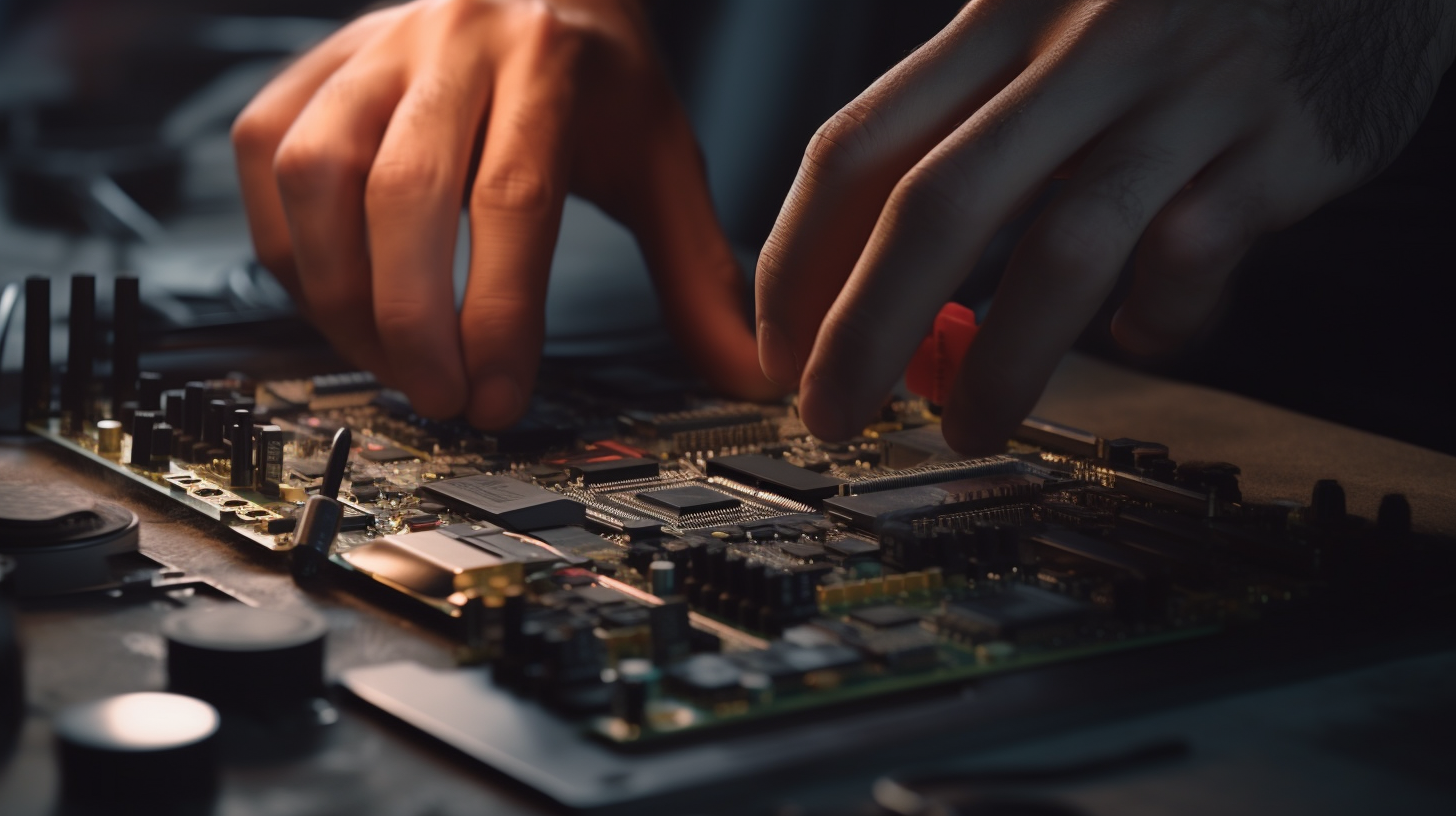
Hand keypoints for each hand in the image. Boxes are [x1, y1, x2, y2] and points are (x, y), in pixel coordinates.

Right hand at [234, 0, 777, 427]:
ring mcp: (370, 49)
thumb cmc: (597, 78)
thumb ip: (699, 270)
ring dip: (341, 293)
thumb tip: (749, 371)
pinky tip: (335, 296)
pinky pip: (267, 155)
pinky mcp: (313, 66)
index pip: (513, 199)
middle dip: (411, 320)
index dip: (497, 315)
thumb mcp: (664, 161)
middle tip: (439, 399)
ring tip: (389, 360)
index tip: (497, 398)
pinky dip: (287, 243)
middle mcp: (450, 43)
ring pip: (316, 175)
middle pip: (402, 193)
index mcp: (549, 62)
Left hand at [757, 0, 1455, 453]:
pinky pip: (1192, 259)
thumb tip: (874, 271)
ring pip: (1062, 249)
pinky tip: (1141, 334)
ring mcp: (1182, 95)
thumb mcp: (1056, 19)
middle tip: (828, 412)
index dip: (799, 259)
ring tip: (967, 427)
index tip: (778, 342)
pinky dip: (1157, 321)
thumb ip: (972, 124)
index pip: (858, 145)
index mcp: (1002, 16)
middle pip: (934, 205)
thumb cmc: (1176, 2)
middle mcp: (1081, 47)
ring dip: (1000, 364)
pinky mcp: (1278, 144)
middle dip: (864, 330)